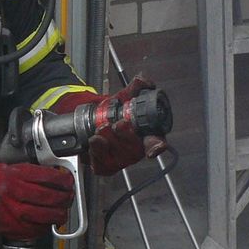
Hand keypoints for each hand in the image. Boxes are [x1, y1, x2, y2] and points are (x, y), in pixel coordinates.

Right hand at [0, 148, 73, 239]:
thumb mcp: (9, 167)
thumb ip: (30, 173)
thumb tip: (52, 178)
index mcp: (17, 175)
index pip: (49, 177)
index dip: (64, 180)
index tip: (69, 182)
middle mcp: (18, 192)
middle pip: (52, 197)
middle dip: (66, 198)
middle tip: (69, 197)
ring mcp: (16, 211)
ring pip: (47, 215)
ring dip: (60, 214)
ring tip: (62, 212)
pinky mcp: (13, 226)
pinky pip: (36, 229)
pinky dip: (45, 226)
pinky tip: (47, 222)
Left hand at [53, 76, 167, 175]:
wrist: (92, 120)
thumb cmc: (115, 112)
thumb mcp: (124, 97)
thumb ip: (136, 87)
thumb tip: (144, 81)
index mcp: (146, 135)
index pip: (156, 143)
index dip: (156, 146)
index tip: (153, 149)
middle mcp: (136, 150)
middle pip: (133, 150)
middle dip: (122, 137)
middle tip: (113, 124)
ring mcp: (121, 160)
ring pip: (116, 158)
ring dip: (106, 143)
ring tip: (99, 131)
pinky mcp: (106, 167)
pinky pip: (101, 165)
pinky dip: (95, 152)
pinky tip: (93, 142)